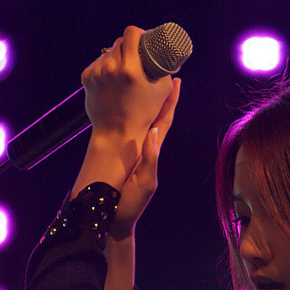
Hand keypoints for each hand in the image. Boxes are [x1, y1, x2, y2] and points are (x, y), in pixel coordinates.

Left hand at [81, 26, 173, 141]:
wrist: (117, 134)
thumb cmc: (143, 115)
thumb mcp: (161, 93)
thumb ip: (166, 73)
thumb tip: (168, 62)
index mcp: (130, 69)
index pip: (131, 33)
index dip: (138, 34)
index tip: (142, 39)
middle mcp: (111, 68)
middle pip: (119, 41)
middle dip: (128, 46)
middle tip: (134, 57)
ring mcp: (97, 73)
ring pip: (107, 53)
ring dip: (115, 57)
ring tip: (122, 72)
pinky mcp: (87, 78)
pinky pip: (96, 64)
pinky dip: (104, 68)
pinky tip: (111, 79)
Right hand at [109, 78, 180, 238]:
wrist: (114, 219)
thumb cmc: (132, 204)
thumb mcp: (145, 182)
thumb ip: (150, 159)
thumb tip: (153, 132)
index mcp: (152, 151)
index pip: (164, 121)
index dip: (170, 101)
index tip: (175, 80)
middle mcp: (143, 147)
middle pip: (153, 114)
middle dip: (157, 93)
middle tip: (159, 70)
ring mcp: (131, 150)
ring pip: (138, 118)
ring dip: (140, 98)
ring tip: (140, 78)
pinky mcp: (119, 153)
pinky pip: (123, 128)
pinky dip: (124, 112)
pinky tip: (119, 101)